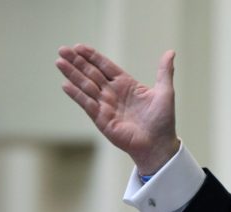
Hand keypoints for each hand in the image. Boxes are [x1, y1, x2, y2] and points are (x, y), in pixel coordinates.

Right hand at [55, 44, 179, 173]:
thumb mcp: (165, 92)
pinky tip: (66, 84)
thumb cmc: (163, 121)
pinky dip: (77, 95)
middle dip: (77, 61)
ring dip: (72, 74)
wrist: (159, 145)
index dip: (92, 56)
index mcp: (127, 85)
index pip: (105, 66)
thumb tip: (170, 52)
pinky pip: (87, 104)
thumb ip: (164, 72)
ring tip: (59, 61)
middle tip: (63, 49)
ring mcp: (106, 106)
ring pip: (86, 86)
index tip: (79, 46)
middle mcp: (113, 94)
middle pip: (91, 73)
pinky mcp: (102, 119)